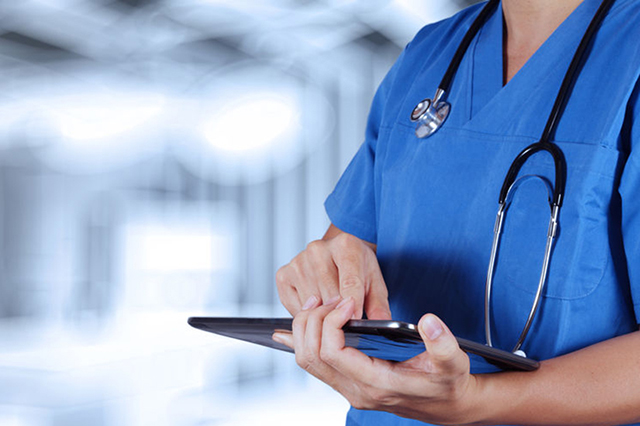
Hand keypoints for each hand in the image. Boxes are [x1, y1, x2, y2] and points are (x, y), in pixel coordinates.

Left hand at [273, 299, 481, 424]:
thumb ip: (443, 343)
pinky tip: (287, 331)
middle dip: (312, 322)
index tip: (347, 302)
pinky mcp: (347, 383)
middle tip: (328, 299)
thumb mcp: (453, 362)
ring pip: (307, 361)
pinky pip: (313, 365)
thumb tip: (428, 321)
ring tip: (319, 304)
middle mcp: (356, 391)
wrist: (447, 406)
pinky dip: (301, 343)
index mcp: (377, 384)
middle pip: (310, 356)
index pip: (332, 353)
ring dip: (306, 329)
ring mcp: (349, 389)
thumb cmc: (448, 382)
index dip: (331, 322)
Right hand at [276, 225, 390, 318]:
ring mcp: (299, 261)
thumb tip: (382, 324)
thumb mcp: (374, 282)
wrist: (338, 253)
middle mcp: (318, 250)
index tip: (355, 322)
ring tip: (332, 308)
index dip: (354, 307)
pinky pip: (295, 307)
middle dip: (339, 312)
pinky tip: (317, 304)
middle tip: (346, 317)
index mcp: (345, 245)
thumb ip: (379, 304)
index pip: (349, 282)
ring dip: (323, 313)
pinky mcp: (284, 274)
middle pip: (329, 296)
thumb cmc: (357, 267)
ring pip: (312, 304)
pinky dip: (307, 313)